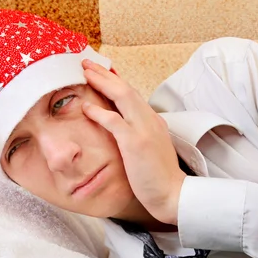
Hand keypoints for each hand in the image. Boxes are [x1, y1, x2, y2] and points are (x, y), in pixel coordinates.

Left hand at [81, 59, 185, 224]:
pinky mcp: (135, 143)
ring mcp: (144, 130)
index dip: (115, 81)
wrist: (172, 193)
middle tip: (87, 64)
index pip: (133, 94)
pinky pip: (114, 121)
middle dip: (105, 74)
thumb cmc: (160, 177)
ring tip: (85, 73)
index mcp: (154, 121)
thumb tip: (128, 128)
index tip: (102, 72)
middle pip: (126, 89)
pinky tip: (86, 107)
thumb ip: (143, 134)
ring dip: (102, 82)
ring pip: (122, 96)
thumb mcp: (152, 148)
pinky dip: (99, 112)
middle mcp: (150, 120)